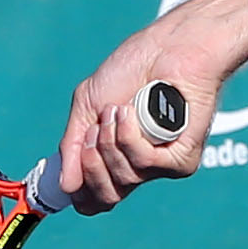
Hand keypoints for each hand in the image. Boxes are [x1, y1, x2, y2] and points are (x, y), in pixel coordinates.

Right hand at [55, 31, 221, 212]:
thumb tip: (65, 186)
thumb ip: (73, 146)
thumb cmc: (132, 69)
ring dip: (111, 140)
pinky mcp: (182, 160)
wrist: (168, 48)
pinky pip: (145, 164)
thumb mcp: (88, 105)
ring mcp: (161, 166)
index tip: (67, 176)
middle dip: (90, 162)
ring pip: (123, 178)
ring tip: (119, 109)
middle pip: (105, 198)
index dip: (79, 193)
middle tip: (95, 128)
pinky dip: (130, 136)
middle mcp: (139, 168)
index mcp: (116, 158)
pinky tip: (133, 113)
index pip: (96, 200)